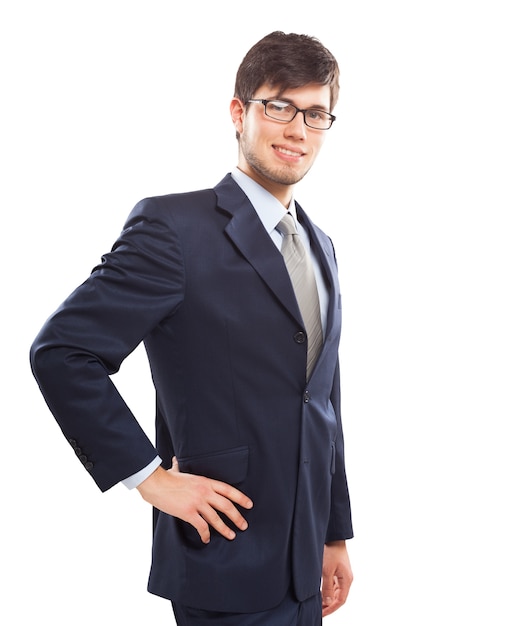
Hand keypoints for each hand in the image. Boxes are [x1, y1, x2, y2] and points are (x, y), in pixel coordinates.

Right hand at [137, 457, 252, 543]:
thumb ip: (180, 467)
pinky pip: (201, 526)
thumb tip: (175, 460)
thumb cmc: (166, 478)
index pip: (228, 490)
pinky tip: (207, 539)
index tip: (249, 505)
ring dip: (225, 529)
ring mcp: (197, 502)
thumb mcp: (177, 470)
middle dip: (237, 517)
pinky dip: (205, 534)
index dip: (241, 498)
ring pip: (216, 518)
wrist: (156, 484)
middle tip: (244, 525)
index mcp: (205, 481)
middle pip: (227, 506)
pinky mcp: (188, 513)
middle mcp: (205, 492)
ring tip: (231, 535)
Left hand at [321, 540, 352, 615]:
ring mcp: (342, 575)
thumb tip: (327, 602)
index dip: (332, 608)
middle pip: (339, 597)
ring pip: (336, 591)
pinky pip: (334, 585)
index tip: (323, 613)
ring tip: (319, 604)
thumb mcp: (327, 570)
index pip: (341, 600)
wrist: (333, 537)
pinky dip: (328, 591)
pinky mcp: (338, 571)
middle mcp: (346, 579)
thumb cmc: (332, 551)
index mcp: (347, 580)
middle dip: (330, 605)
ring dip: (329, 598)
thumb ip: (327, 587)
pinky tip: (322, 593)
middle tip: (320, 611)